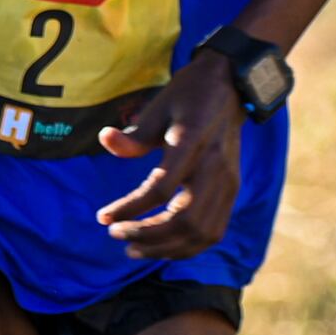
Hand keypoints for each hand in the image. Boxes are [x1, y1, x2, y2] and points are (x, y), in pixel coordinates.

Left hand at [95, 50, 243, 259]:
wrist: (230, 87)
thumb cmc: (189, 95)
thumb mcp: (159, 107)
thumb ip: (136, 134)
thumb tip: (105, 141)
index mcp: (193, 142)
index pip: (161, 188)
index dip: (130, 208)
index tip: (103, 217)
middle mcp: (214, 166)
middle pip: (185, 219)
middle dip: (147, 235)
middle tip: (116, 235)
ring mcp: (228, 181)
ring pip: (201, 232)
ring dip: (166, 248)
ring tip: (136, 247)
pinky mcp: (232, 190)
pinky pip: (213, 231)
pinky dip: (187, 246)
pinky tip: (163, 246)